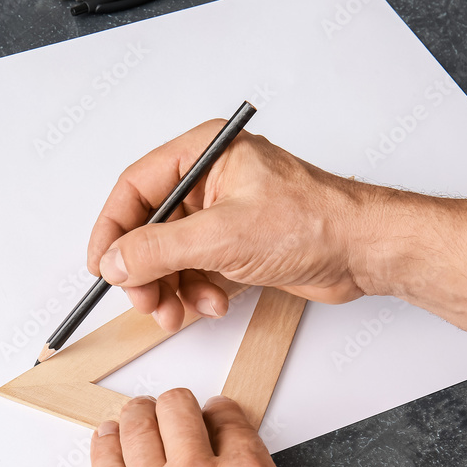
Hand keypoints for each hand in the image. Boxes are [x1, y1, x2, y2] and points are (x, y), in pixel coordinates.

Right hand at [88, 120, 388, 330]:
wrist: (364, 251)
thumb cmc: (315, 221)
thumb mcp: (224, 235)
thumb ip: (160, 249)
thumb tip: (115, 261)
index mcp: (204, 155)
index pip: (135, 187)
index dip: (113, 229)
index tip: (101, 266)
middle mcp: (208, 180)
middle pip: (148, 226)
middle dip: (145, 270)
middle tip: (146, 302)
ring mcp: (221, 213)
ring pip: (169, 254)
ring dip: (170, 288)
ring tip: (180, 312)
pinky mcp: (234, 244)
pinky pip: (194, 269)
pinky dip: (195, 292)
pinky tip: (214, 304)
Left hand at [90, 390, 314, 466]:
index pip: (228, 420)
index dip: (222, 412)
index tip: (218, 415)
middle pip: (178, 410)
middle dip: (180, 405)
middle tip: (179, 411)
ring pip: (137, 428)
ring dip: (140, 413)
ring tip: (141, 413)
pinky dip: (106, 444)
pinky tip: (108, 435)